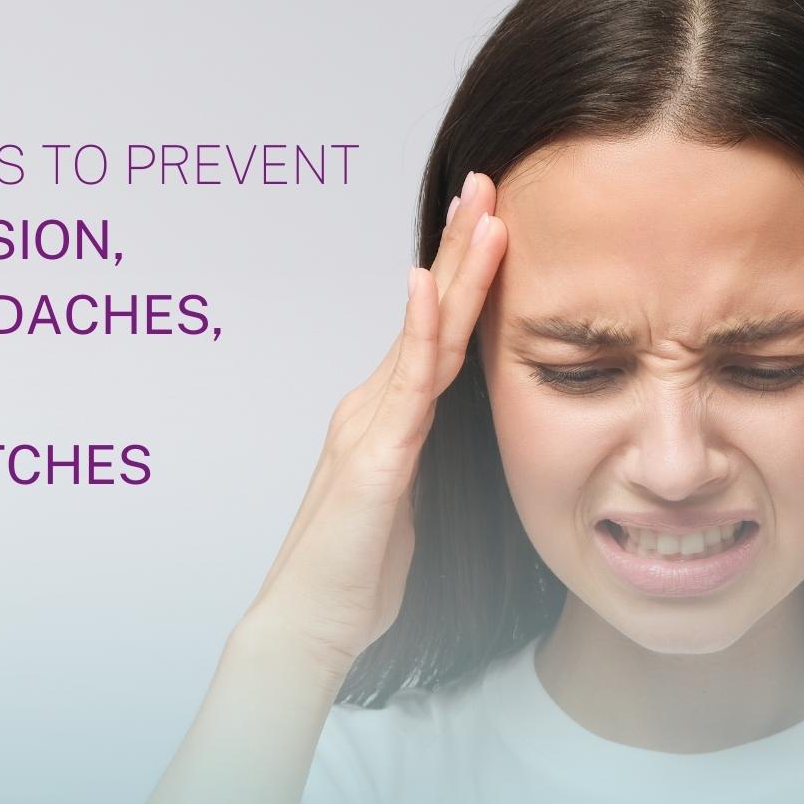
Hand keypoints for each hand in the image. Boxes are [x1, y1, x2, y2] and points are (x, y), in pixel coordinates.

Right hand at [249, 172, 505, 671]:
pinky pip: (404, 385)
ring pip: (425, 333)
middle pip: (431, 313)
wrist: (311, 624)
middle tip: (487, 180)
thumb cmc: (360, 570)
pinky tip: (428, 285)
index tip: (493, 220)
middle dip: (459, 244)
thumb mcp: (412, 500)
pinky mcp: (375, 458)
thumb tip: (457, 435)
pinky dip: (419, 332)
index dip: (465, 274)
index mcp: (390, 415)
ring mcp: (371, 425)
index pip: (440, 332)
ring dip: (453, 268)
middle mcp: (376, 405)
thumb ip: (428, 456)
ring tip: (480, 209)